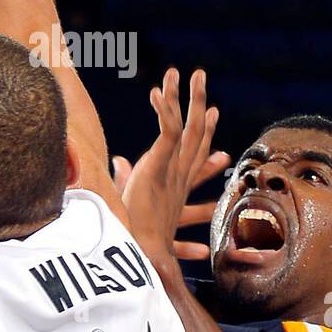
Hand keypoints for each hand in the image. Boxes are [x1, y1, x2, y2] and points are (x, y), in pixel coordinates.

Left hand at [112, 69, 227, 267]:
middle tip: (201, 79)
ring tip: (187, 74)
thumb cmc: (135, 242)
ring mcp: (172, 170)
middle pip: (197, 135)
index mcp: (177, 188)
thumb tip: (119, 161)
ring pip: (187, 128)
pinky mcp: (159, 167)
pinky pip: (168, 132)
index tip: (213, 113)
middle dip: (199, 105)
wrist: (139, 258)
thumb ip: (126, 179)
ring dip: (188, 98)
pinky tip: (158, 91)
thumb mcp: (130, 204)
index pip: (196, 155)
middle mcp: (180, 176)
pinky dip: (164, 110)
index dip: (206, 133)